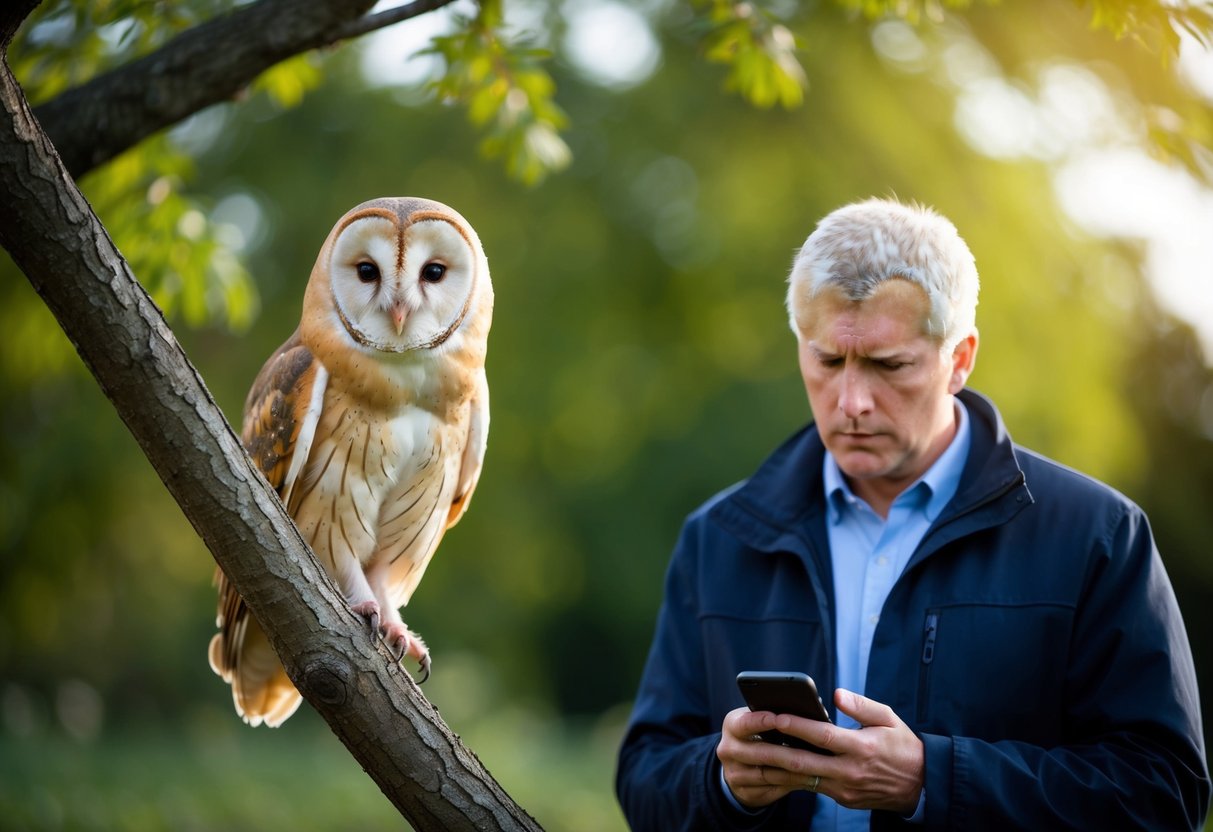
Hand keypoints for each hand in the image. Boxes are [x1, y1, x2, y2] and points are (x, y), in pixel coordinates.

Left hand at [716, 689, 924, 813]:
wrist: (922, 786)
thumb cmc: (904, 746)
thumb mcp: (889, 718)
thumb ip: (861, 705)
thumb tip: (836, 693)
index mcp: (862, 747)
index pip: (822, 735)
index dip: (796, 726)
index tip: (775, 715)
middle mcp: (850, 771)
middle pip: (804, 762)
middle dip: (774, 751)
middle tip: (751, 741)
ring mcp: (845, 789)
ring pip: (803, 779)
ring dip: (778, 769)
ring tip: (755, 755)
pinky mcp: (844, 799)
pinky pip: (813, 787)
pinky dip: (793, 778)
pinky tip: (775, 768)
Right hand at [717, 706, 818, 808]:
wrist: (740, 764)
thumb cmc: (758, 734)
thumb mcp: (757, 721)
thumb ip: (773, 716)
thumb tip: (804, 712)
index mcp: (731, 726)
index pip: (745, 723)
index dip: (761, 721)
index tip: (780, 719)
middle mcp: (728, 750)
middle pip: (762, 753)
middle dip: (790, 753)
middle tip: (815, 751)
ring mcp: (734, 774)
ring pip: (769, 774)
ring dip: (795, 772)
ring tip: (818, 767)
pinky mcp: (744, 792)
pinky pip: (772, 789)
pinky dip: (792, 784)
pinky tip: (808, 779)